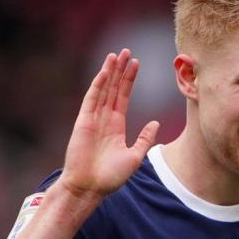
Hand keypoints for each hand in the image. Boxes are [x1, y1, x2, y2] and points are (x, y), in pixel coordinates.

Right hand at [57, 49, 160, 199]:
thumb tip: (156, 123)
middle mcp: (104, 119)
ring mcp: (92, 119)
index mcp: (116, 126)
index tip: (136, 64)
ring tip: (116, 55)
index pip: (123, 97)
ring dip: (109, 72)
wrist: (90, 187)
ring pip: (102, 90)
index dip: (129, 80)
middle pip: (113, 88)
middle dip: (120, 70)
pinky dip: (97, 85)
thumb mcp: (135, 156)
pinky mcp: (83, 122)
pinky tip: (104, 72)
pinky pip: (91, 100)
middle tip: (126, 51)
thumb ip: (145, 139)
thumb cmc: (110, 177)